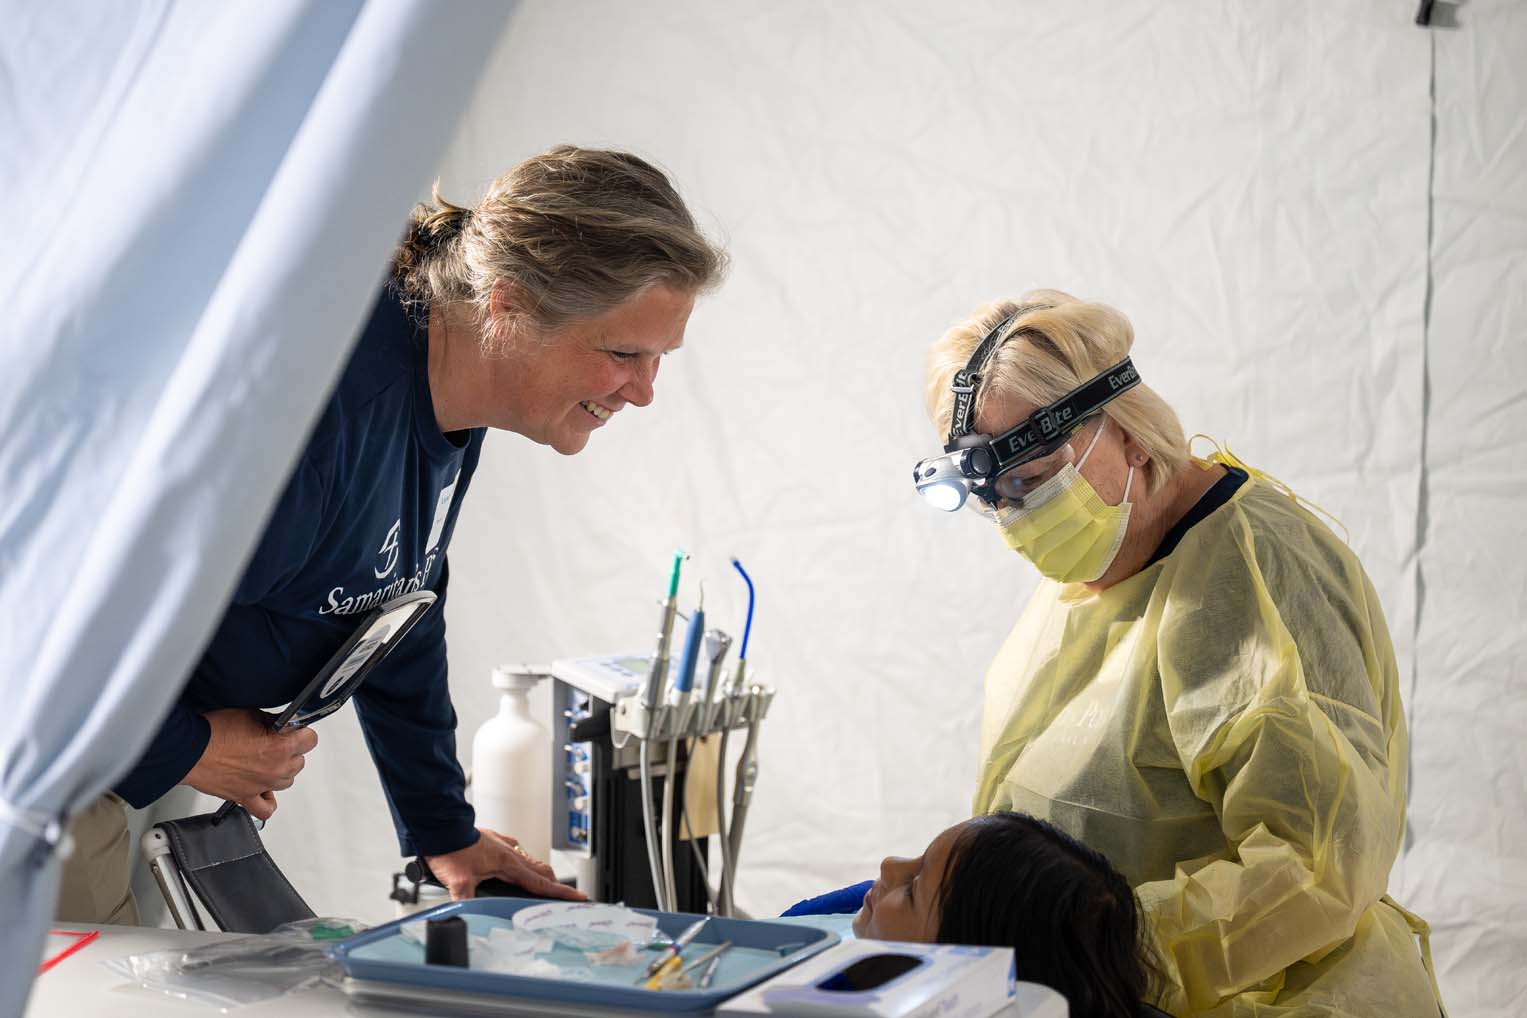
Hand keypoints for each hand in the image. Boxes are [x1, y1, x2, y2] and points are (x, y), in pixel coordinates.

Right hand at [183, 708, 318, 819]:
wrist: (189, 750)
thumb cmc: (214, 732)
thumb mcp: (251, 714)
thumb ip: (273, 721)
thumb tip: (283, 724)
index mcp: (280, 747)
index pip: (310, 740)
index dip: (301, 732)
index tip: (292, 729)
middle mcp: (275, 769)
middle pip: (299, 761)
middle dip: (290, 750)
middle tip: (273, 741)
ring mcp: (261, 786)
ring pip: (287, 781)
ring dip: (280, 771)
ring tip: (264, 761)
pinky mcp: (245, 798)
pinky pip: (266, 809)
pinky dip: (268, 800)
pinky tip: (263, 788)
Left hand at [426, 828, 585, 901]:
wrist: (441, 827)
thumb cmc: (451, 850)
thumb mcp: (458, 882)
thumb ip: (465, 902)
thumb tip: (465, 918)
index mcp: (508, 863)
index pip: (540, 883)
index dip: (561, 892)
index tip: (578, 897)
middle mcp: (509, 852)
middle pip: (540, 871)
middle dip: (554, 883)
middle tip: (563, 894)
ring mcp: (502, 845)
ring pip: (528, 860)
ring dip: (538, 872)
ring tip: (542, 882)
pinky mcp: (492, 840)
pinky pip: (513, 850)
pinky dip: (519, 860)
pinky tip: (512, 862)